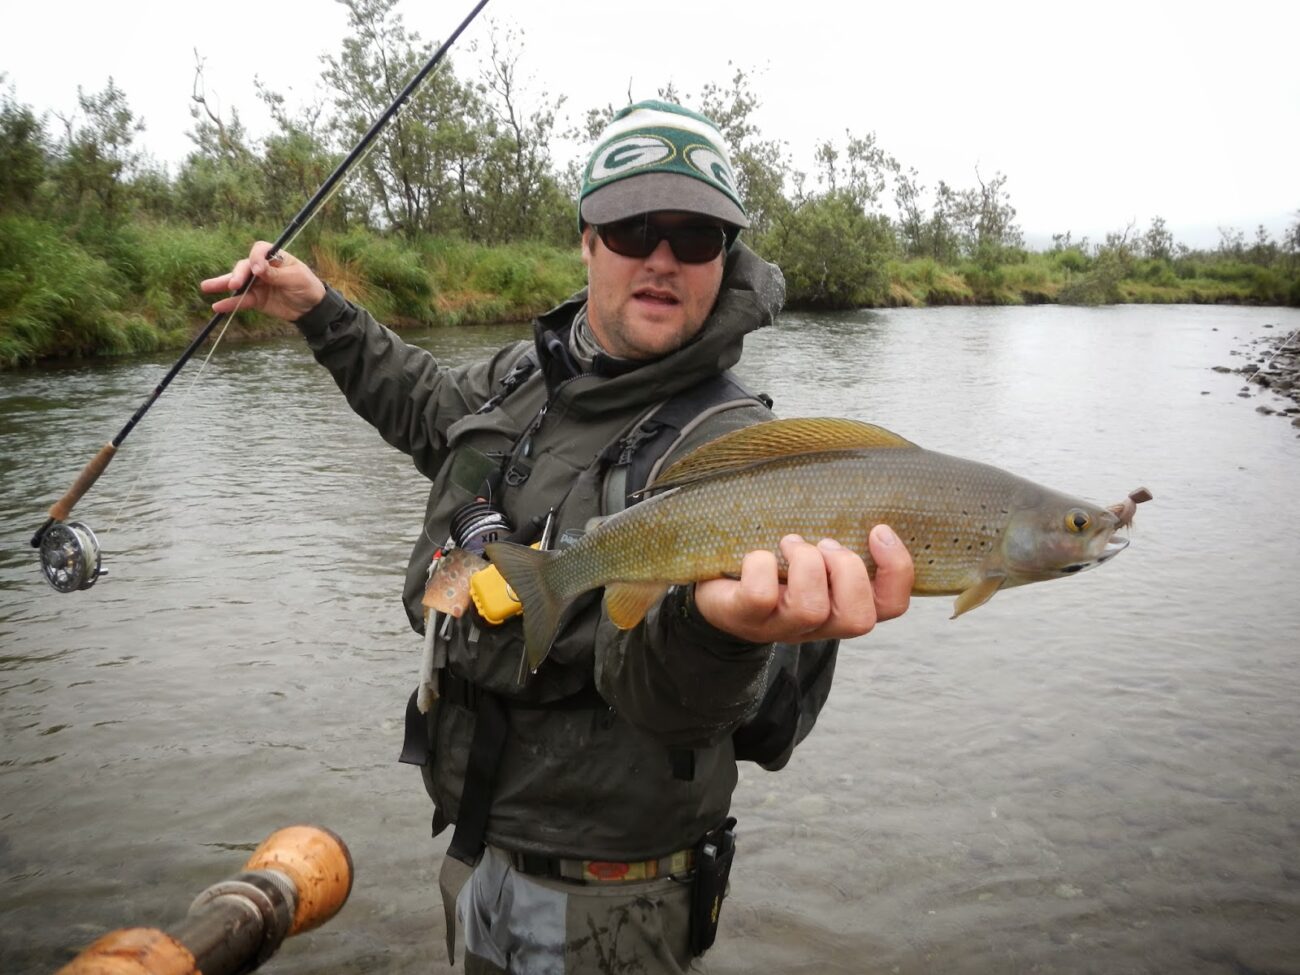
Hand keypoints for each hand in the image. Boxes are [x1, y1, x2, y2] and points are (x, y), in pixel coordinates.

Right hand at [200, 241, 326, 321]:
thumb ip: (276, 274)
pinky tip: (217, 306)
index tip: (257, 269)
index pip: (259, 251)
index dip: (255, 258)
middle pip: (244, 267)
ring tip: (206, 287)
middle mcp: (262, 268)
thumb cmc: (307, 286)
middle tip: (233, 284)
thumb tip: (258, 268)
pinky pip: (241, 301)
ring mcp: (257, 284)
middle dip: (237, 274)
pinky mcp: (256, 299)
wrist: (312, 308)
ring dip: (222, 284)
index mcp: (274, 257)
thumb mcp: (296, 278)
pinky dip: (230, 304)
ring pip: (237, 283)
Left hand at [693, 527, 912, 643]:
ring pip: (811, 608)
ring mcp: (780, 627)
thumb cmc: (776, 563)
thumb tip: (864, 496)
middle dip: (847, 569)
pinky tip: (757, 555)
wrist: (718, 586)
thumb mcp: (816, 552)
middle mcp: (817, 625)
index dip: (896, 570)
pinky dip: (761, 565)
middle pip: (858, 618)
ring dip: (805, 563)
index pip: (892, 606)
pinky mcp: (744, 617)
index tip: (878, 530)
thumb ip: (842, 539)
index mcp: (842, 607)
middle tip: (824, 544)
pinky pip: (761, 596)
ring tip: (790, 544)